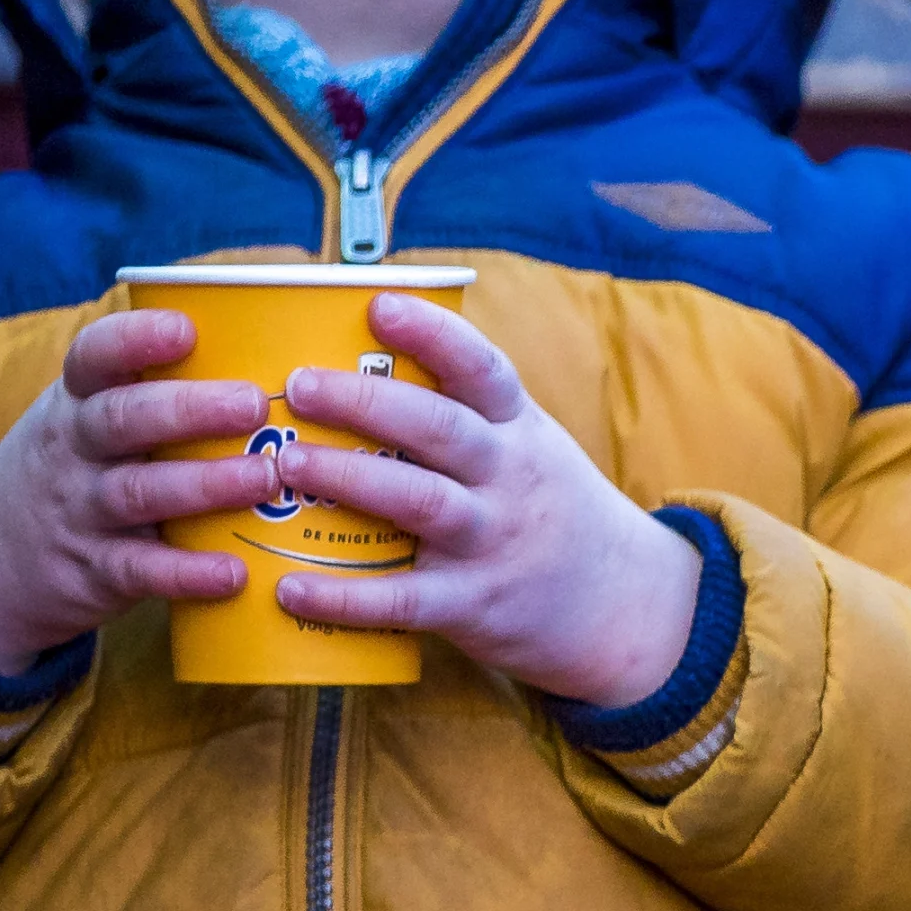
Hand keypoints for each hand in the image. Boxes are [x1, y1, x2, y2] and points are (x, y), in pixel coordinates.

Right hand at [0, 308, 275, 672]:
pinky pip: (141, 570)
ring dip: (204, 484)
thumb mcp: (87, 417)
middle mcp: (74, 448)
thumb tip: (269, 344)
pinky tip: (234, 572)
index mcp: (77, 400)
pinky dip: (187, 572)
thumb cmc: (78, 466)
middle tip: (252, 404)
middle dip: (189, 409)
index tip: (185, 328)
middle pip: (123, 419)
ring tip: (265, 477)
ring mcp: (81, 510)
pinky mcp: (95, 570)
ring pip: (138, 492)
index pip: (93, 356)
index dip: (135, 339)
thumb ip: (153, 388)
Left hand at [267, 293, 700, 707]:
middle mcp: (510, 477)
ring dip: (351, 478)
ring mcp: (493, 540)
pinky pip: (404, 599)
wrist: (621, 605)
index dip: (432, 333)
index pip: (483, 368)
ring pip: (421, 502)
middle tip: (299, 385)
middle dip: (366, 402)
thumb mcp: (529, 447)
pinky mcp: (473, 604)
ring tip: (289, 463)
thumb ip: (463, 416)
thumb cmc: (546, 510)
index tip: (379, 305)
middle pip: (440, 428)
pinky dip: (346, 596)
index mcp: (519, 430)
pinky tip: (291, 585)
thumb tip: (351, 366)